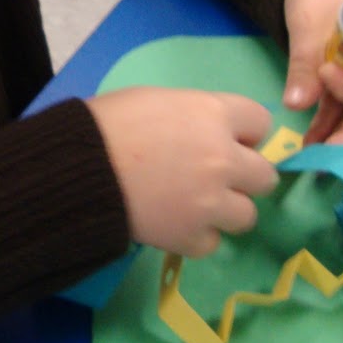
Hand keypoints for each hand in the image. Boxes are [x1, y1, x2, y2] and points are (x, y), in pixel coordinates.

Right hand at [85, 87, 279, 257]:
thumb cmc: (108, 123)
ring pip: (247, 215)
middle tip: (215, 178)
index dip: (244, 132)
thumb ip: (194, 115)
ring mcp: (211, 202)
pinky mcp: (191, 236)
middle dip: (244, 176)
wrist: (78, 169)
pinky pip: (212, 243)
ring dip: (225, 211)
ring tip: (196, 206)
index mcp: (214, 114)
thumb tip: (207, 131)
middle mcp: (223, 158)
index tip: (226, 139)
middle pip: (265, 176)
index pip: (261, 123)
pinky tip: (174, 224)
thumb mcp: (157, 100)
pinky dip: (195, 236)